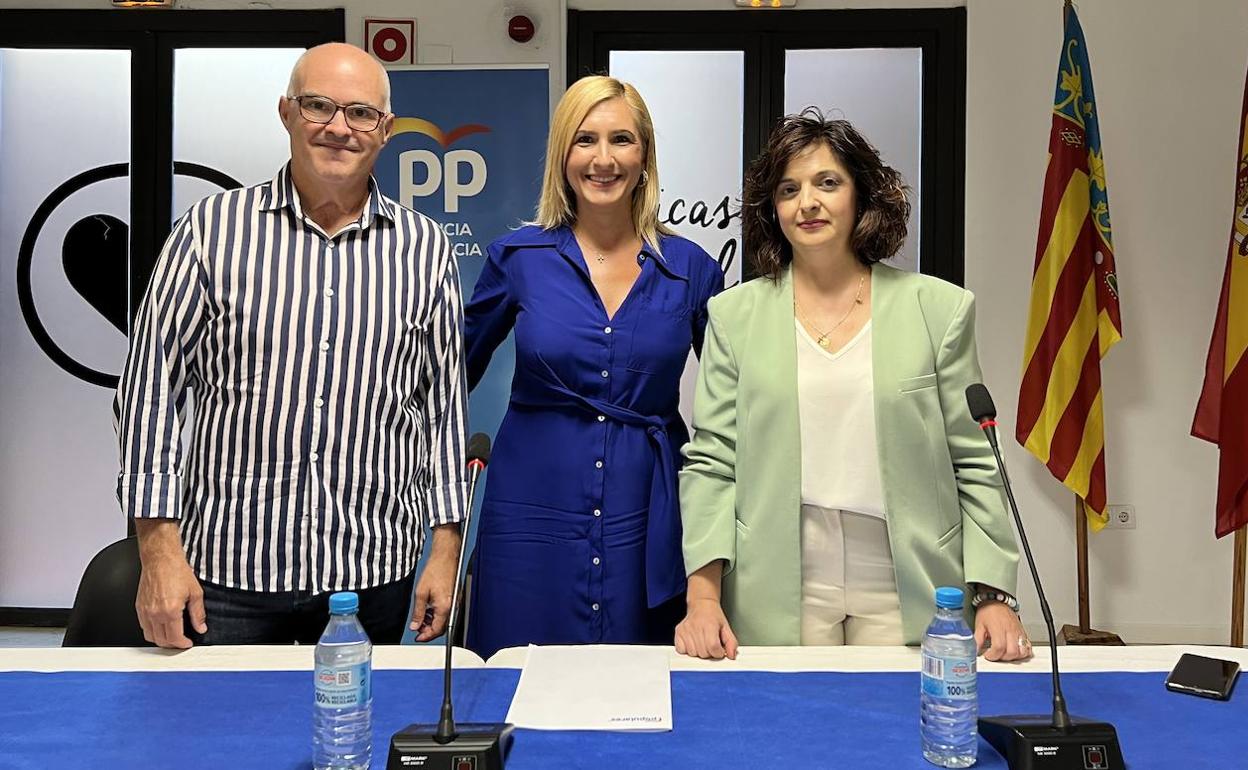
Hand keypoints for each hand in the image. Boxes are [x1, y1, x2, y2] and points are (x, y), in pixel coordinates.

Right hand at [135, 521, 205, 648]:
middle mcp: (155, 613)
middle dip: (173, 644)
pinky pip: (143, 626)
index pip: (175, 638)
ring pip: (150, 636)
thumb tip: (201, 627)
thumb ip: (198, 613)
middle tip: (181, 641)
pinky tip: (160, 627)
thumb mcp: (195, 592)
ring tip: (171, 636)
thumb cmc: (177, 571)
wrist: (161, 559)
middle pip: (161, 640)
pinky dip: (151, 631)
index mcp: (170, 611)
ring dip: (161, 640)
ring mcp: (145, 611)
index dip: (183, 644)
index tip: (188, 643)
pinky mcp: (139, 607)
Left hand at [410, 525, 461, 641]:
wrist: (446, 557)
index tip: (418, 637)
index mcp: (444, 607)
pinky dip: (438, 615)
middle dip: (429, 631)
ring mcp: (455, 602)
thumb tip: (415, 625)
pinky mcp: (455, 598)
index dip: (426, 636)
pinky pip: (447, 612)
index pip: (437, 630)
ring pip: (444, 620)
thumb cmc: (436, 570)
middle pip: (442, 627)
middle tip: (418, 628)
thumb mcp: (421, 593)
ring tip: (421, 618)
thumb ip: (418, 612)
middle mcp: (453, 606)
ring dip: (433, 622)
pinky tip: (430, 610)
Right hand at [674, 598, 738, 659]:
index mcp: (709, 625)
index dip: (718, 653)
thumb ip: (731, 643)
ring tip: (702, 642)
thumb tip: (731, 655)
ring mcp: (685, 629)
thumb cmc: (713, 616)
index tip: (719, 650)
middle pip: (703, 653)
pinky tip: (693, 643)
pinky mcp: (678, 632)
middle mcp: (696, 626)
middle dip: (709, 653)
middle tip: (711, 644)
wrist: (702, 604)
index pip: (713, 647)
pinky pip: (681, 650)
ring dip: (699, 652)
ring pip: (693, 654)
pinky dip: (688, 650)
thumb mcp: (726, 627)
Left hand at [975, 601, 1032, 661]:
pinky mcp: (1023, 633)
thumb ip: (977, 639)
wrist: (997, 600)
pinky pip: (1029, 647)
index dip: (993, 655)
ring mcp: (1019, 632)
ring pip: (1022, 652)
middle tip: (995, 655)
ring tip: (1005, 654)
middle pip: (1012, 652)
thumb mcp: (979, 625)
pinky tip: (1015, 652)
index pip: (999, 647)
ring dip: (1013, 657)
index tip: (988, 655)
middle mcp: (1011, 631)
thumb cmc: (988, 611)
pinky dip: (1023, 653)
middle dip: (1002, 658)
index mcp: (998, 628)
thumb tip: (975, 650)